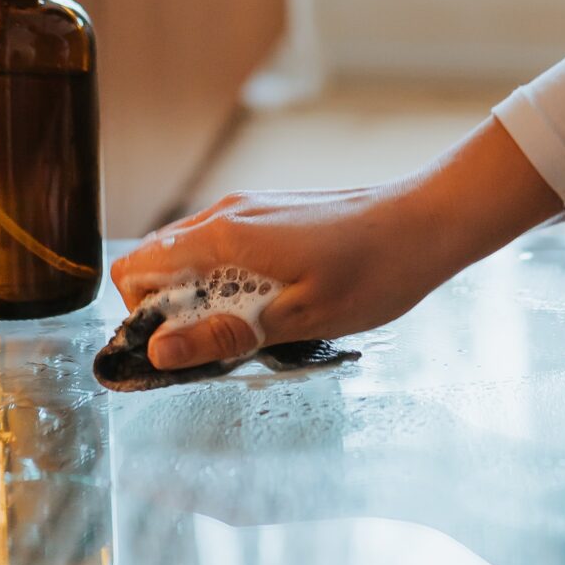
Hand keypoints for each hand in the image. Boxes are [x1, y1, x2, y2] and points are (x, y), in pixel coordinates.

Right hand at [109, 116, 560, 371]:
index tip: (175, 354)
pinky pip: (224, 251)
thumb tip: (159, 353)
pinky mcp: (271, 217)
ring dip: (203, 301)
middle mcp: (226, 215)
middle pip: (158, 264)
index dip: (141, 317)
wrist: (426, 223)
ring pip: (192, 259)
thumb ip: (224, 334)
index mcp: (224, 237)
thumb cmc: (372, 272)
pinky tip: (272, 309)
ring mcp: (248, 211)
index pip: (137, 270)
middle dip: (171, 313)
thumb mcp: (298, 318)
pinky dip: (228, 284)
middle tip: (218, 352)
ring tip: (250, 334)